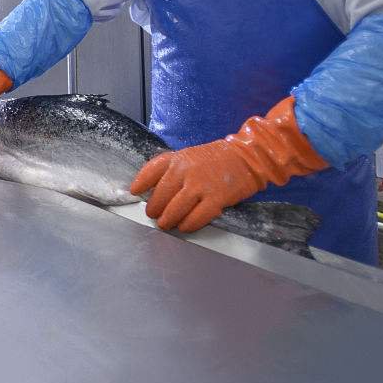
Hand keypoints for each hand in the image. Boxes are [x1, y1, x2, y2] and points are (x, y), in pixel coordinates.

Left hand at [129, 141, 262, 231]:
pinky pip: (196, 217)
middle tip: (154, 216)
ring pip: (175, 209)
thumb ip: (172, 169)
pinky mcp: (216, 198)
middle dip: (155, 209)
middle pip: (161, 196)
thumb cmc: (216, 158)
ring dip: (168, 220)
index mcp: (178, 159)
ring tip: (166, 224)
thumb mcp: (190, 156)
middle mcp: (186, 171)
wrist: (247, 156)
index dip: (141, 183)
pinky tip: (184, 226)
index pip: (151, 171)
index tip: (135, 192)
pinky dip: (188, 224)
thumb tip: (153, 189)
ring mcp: (201, 185)